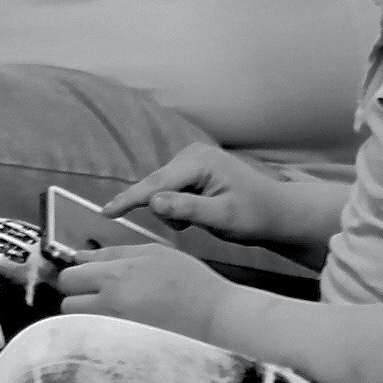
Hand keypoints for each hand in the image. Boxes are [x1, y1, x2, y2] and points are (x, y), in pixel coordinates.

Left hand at [55, 242, 229, 343]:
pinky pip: (94, 337)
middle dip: (75, 295)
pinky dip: (98, 330)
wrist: (213, 315)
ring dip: (84, 314)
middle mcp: (109, 304)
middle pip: (66, 302)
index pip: (70, 276)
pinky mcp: (121, 347)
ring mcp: (114, 329)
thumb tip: (80, 256)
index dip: (75, 274)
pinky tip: (119, 324)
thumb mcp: (153, 252)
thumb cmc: (189, 279)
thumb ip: (113, 253)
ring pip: (78, 323)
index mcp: (116, 276)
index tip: (83, 275)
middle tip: (95, 292)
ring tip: (109, 309)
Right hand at [106, 144, 311, 249]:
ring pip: (161, 191)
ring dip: (173, 211)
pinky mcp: (191, 169)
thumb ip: (188, 210)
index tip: (105, 212)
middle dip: (164, 211)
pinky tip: (199, 213)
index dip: (130, 199)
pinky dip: (178, 206)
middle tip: (188, 228)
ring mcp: (191, 160)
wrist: (277, 212)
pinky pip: (170, 191)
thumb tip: (153, 204)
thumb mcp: (222, 218)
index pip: (157, 184)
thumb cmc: (255, 215)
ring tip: (201, 220)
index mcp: (200, 162)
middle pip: (156, 186)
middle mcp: (192, 154)